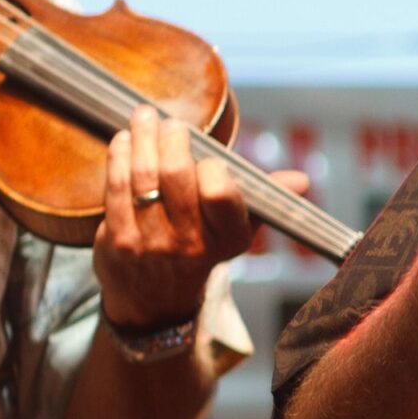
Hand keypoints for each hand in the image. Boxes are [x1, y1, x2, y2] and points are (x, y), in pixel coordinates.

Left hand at [94, 104, 306, 329]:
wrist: (155, 301)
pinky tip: (124, 140)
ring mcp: (150, 243)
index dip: (213, 167)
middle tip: (170, 123)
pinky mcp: (118, 241)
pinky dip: (119, 156)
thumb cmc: (200, 249)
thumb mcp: (237, 229)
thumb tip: (301, 181)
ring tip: (144, 117)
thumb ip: (265, 198)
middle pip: (176, 175)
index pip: (221, 192)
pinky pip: (116, 188)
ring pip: (143, 176)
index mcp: (228, 238)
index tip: (209, 158)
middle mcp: (190, 243)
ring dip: (143, 138)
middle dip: (171, 138)